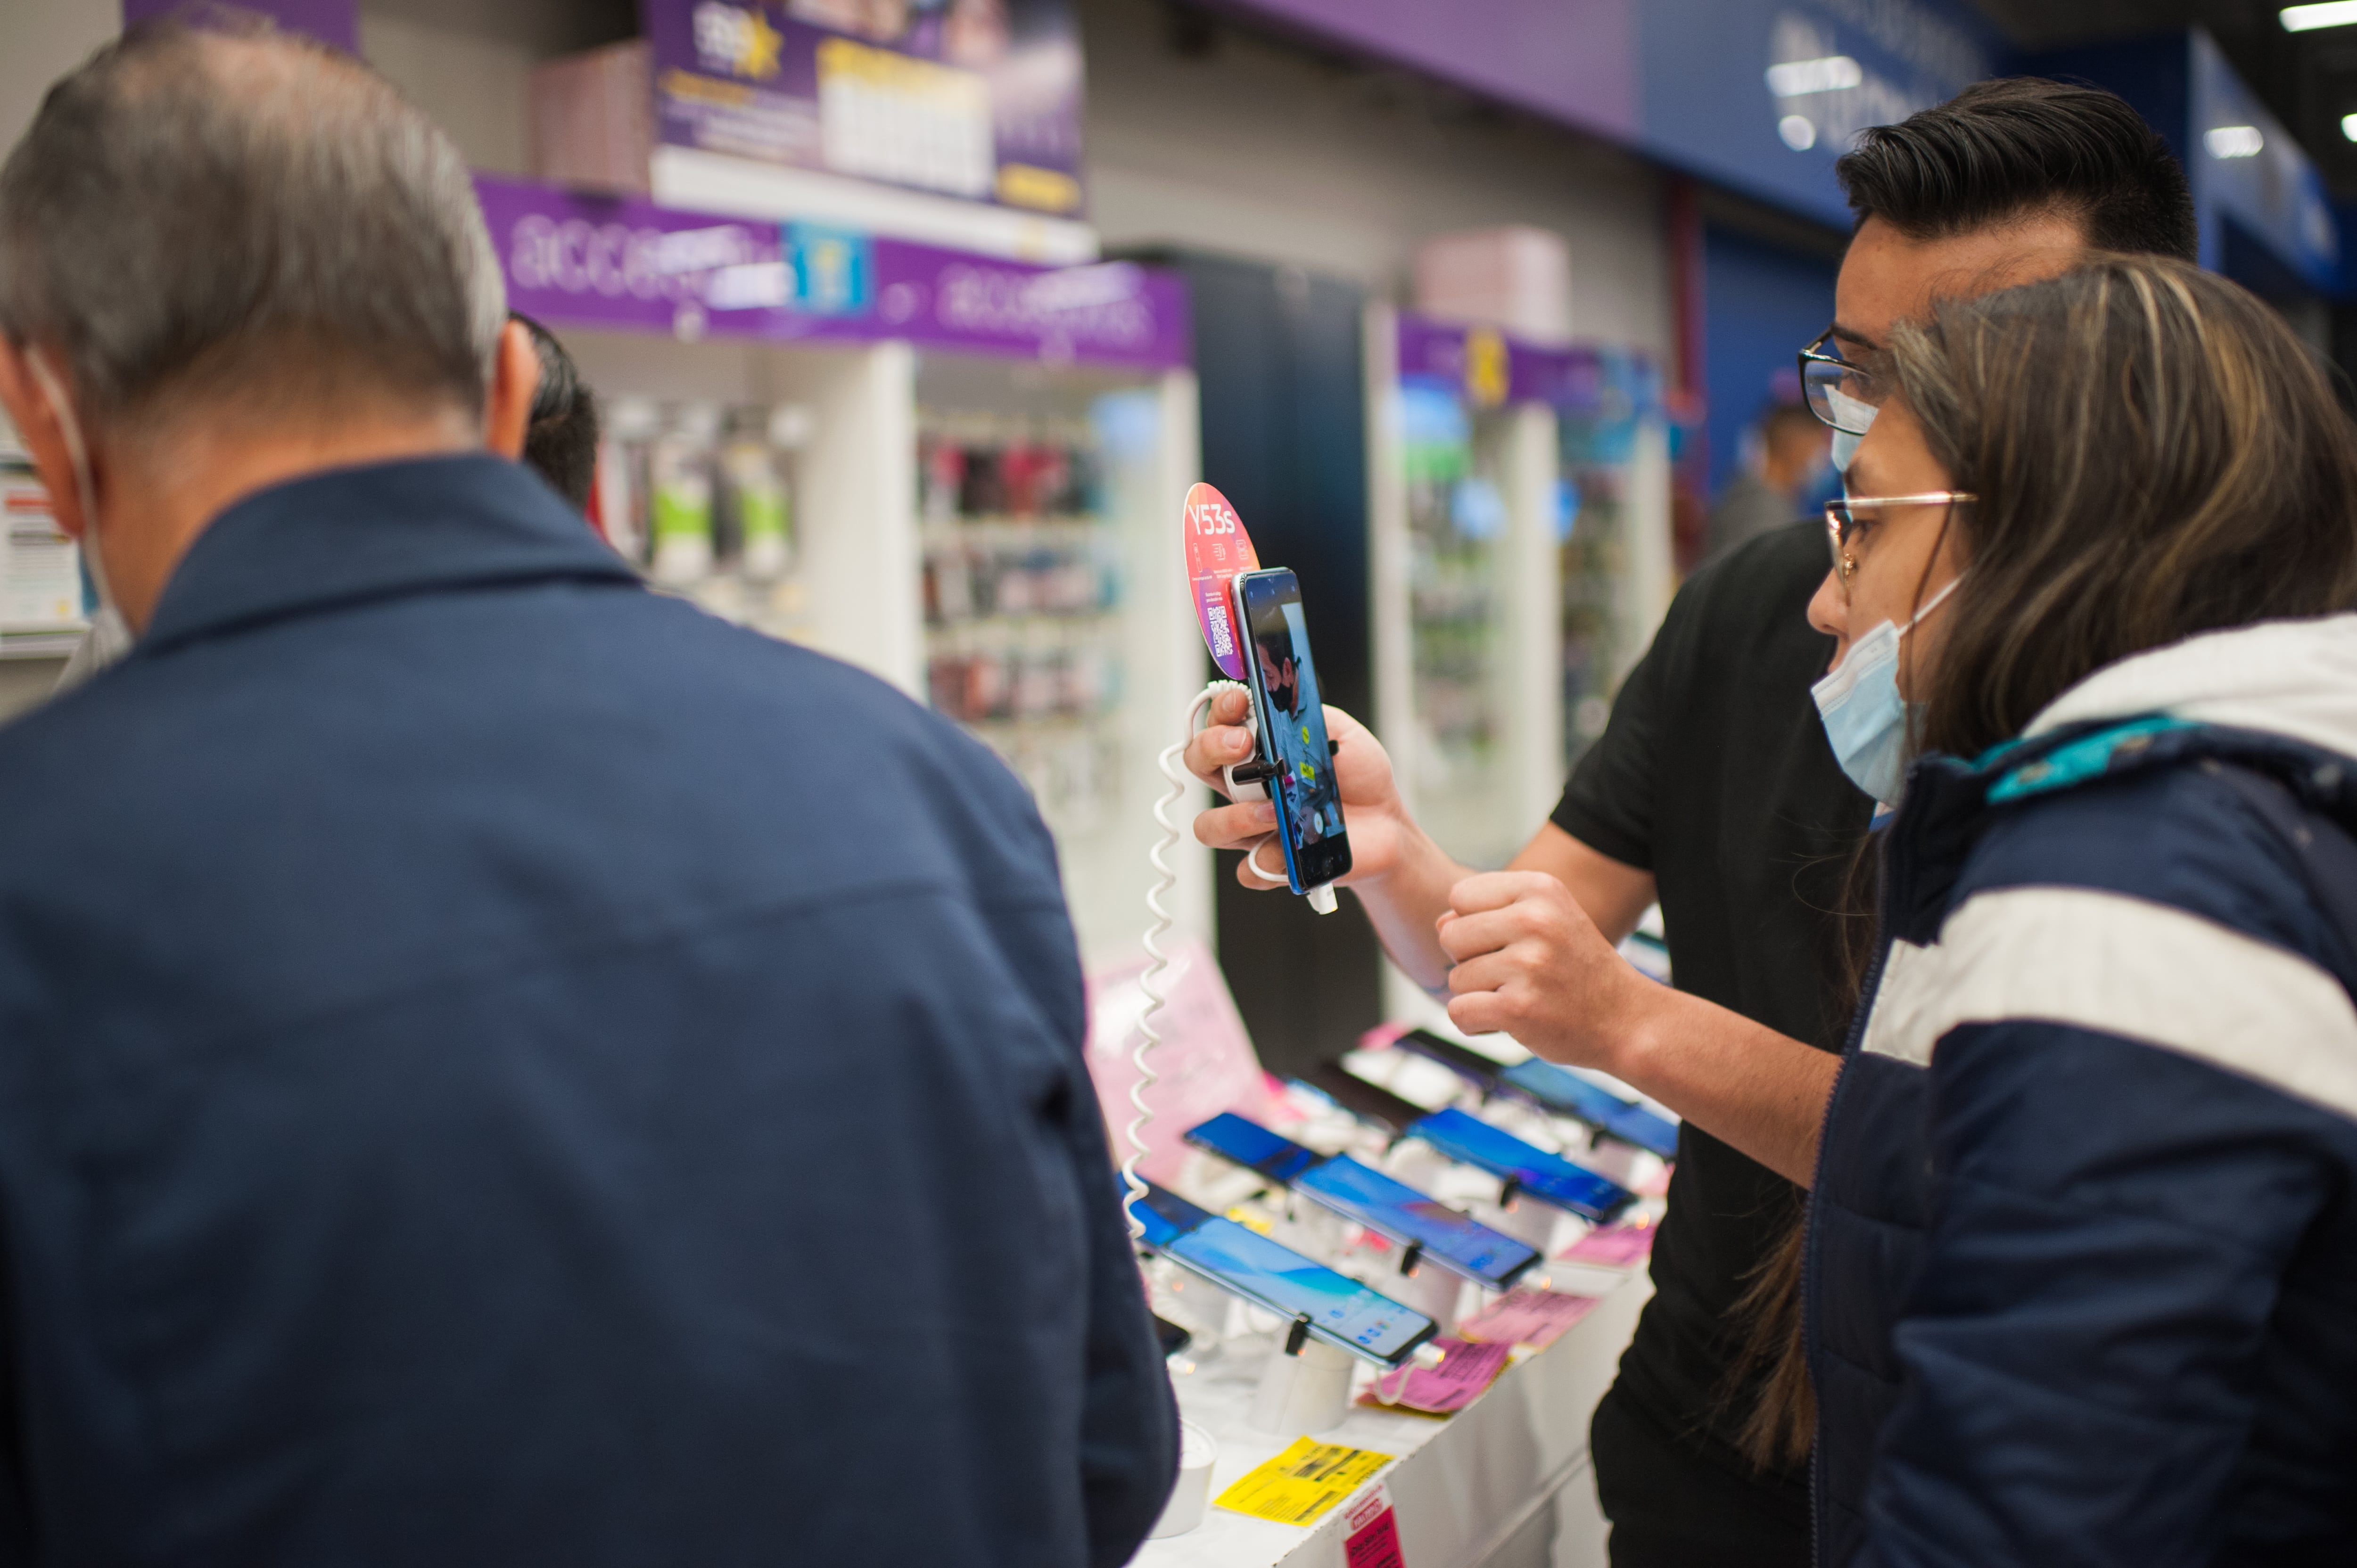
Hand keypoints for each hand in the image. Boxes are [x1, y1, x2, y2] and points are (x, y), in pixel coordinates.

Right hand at [1184, 687, 1411, 889]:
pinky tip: (1290, 850)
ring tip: (1273, 810)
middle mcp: (1247, 787)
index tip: (1238, 701)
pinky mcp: (1273, 863)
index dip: (1218, 710)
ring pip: (1209, 827)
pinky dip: (1265, 862)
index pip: (1216, 725)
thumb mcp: (1340, 731)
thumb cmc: (1359, 776)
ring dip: (1235, 816)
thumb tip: (1278, 707)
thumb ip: (1307, 715)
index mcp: (1257, 751)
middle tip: (1243, 745)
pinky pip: (1249, 871)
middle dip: (1211, 748)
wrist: (1387, 821)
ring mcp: (1255, 826)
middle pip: (1198, 765)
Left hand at [1436, 870, 1651, 1071]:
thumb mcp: (1546, 921)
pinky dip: (1475, 1023)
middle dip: (1470, 961)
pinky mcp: (1519, 1008)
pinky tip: (1508, 1020)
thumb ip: (1489, 913)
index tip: (1510, 942)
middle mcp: (1534, 919)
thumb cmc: (1576, 969)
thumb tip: (1439, 923)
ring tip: (1521, 995)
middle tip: (1514, 975)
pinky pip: (1458, 1012)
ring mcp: (1528, 965)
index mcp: (1540, 888)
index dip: (1473, 924)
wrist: (1628, 1020)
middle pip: (1450, 935)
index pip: (1460, 896)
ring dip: (1479, 995)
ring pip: (1455, 978)